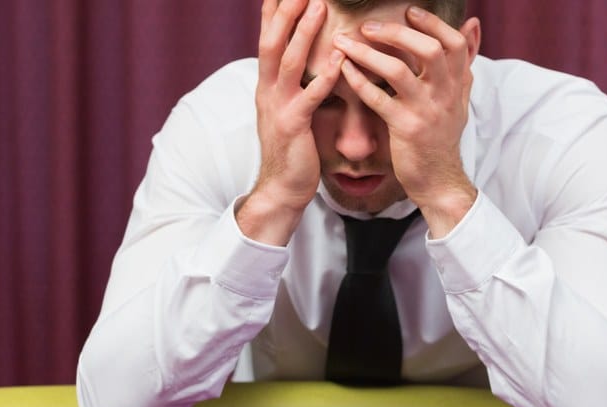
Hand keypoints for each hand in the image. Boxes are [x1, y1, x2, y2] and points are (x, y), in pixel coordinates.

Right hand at [238, 0, 343, 243]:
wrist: (282, 189)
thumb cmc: (293, 151)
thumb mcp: (288, 111)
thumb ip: (293, 86)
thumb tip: (302, 65)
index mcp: (267, 86)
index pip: (267, 39)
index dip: (273, 12)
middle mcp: (267, 91)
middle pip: (272, 41)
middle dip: (286, 11)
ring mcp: (278, 107)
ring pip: (288, 61)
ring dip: (303, 32)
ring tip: (317, 6)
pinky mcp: (294, 126)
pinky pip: (310, 96)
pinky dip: (324, 75)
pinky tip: (339, 58)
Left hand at [334, 8, 479, 234]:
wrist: (439, 179)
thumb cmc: (443, 135)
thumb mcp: (461, 96)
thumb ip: (464, 60)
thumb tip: (474, 23)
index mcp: (458, 84)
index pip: (455, 43)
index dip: (432, 23)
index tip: (410, 12)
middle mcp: (445, 95)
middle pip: (429, 50)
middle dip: (396, 32)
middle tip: (368, 26)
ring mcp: (425, 112)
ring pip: (398, 72)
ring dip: (368, 53)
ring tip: (345, 42)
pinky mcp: (404, 129)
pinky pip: (377, 99)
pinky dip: (358, 81)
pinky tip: (343, 69)